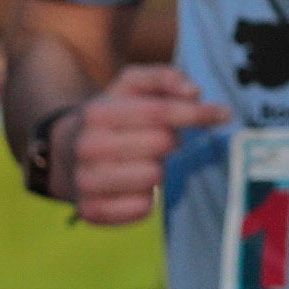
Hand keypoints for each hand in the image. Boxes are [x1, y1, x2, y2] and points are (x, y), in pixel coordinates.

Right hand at [59, 59, 220, 224]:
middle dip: (170, 141)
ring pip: (152, 178)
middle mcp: (87, 146)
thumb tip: (194, 92)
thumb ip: (164, 77)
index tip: (223, 114)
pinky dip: (147, 199)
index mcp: (97, 112)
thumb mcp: (131, 86)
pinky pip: (141, 209)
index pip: (159, 112)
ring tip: (143, 162)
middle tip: (160, 141)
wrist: (66, 154)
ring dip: (157, 170)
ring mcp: (85, 181)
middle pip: (160, 144)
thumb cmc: (113, 117)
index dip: (196, 113)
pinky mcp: (91, 211)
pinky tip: (135, 187)